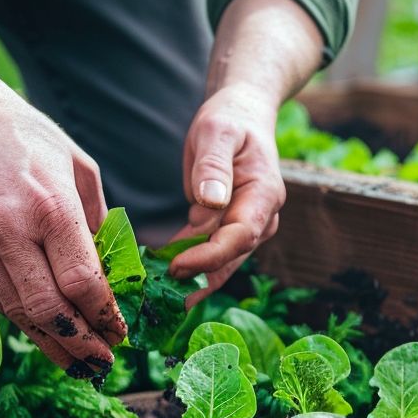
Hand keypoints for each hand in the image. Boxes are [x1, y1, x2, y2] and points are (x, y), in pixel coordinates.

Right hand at [0, 82, 126, 376]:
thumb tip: (117, 276)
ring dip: (53, 344)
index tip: (120, 333)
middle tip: (103, 362)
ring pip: (20, 313)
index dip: (104, 316)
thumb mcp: (81, 170)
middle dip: (80, 343)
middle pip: (49, 309)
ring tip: (79, 363)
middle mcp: (8, 230)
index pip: (82, 282)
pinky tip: (48, 336)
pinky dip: (26, 322)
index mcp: (50, 207)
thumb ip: (100, 225)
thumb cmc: (30, 140)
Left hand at [168, 83, 284, 302]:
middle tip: (158, 299)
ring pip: (218, 264)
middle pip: (230, 259)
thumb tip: (211, 202)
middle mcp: (260, 218)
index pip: (240, 236)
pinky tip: (155, 276)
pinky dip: (183, 265)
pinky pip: (206, 254)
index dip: (209, 256)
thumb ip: (213, 166)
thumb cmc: (231, 120)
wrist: (242, 118)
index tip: (176, 266)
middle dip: (196, 280)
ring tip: (153, 297)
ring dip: (188, 280)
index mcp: (264, 195)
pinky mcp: (226, 231)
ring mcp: (245, 228)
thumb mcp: (218, 132)